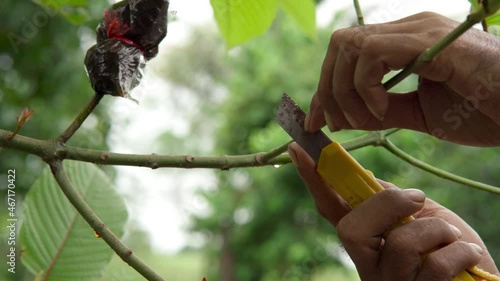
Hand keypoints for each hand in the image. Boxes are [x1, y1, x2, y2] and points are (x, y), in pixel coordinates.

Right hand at [288, 142, 498, 279]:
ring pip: (400, 244)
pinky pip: (434, 266)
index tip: (298, 149)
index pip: (330, 209)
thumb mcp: (421, 213)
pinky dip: (459, 251)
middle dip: (387, 205)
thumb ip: (391, 200)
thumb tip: (363, 176)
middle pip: (350, 230)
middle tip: (416, 200)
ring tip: (452, 237)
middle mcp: (369, 266)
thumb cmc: (447, 245)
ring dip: (436, 230)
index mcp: (366, 241)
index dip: (313, 180)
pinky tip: (466, 255)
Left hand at [306, 12, 499, 145]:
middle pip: (340, 44)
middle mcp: (409, 29)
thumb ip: (382, 111)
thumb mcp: (420, 114)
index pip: (347, 53)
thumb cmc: (485, 111)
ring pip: (349, 45)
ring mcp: (420, 30)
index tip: (314, 121)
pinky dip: (365, 86)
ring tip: (366, 120)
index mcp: (406, 43)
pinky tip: (382, 109)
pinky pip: (372, 53)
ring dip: (344, 90)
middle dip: (328, 89)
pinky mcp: (431, 42)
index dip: (324, 87)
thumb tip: (344, 115)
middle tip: (340, 124)